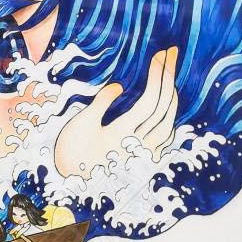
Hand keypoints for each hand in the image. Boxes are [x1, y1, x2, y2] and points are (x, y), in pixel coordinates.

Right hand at [54, 47, 178, 175]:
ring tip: (169, 77)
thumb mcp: (81, 125)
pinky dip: (169, 118)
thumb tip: (118, 86)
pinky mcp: (143, 162)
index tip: (159, 55)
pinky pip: (165, 138)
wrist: (69, 187)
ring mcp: (142, 156)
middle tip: (171, 54)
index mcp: (121, 135)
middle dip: (168, 78)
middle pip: (163, 108)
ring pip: (168, 124)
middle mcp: (137, 146)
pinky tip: (166, 107)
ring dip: (172, 98)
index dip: (156, 75)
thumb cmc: (71, 154)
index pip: (149, 101)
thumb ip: (101, 103)